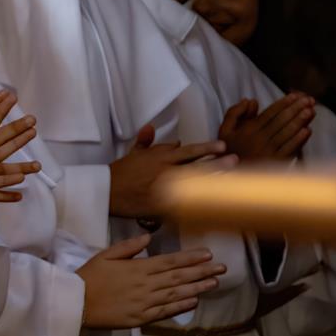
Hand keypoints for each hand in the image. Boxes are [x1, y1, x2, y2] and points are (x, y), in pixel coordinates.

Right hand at [77, 234, 225, 328]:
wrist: (76, 304)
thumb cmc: (89, 278)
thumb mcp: (104, 256)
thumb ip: (128, 247)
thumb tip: (147, 238)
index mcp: (137, 268)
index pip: (170, 261)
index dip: (190, 258)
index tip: (208, 254)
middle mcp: (146, 284)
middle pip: (178, 277)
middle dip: (201, 271)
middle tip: (222, 268)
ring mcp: (145, 302)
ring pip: (176, 294)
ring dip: (197, 287)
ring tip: (214, 283)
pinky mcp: (142, 318)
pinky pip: (166, 312)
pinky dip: (181, 307)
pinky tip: (194, 301)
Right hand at [108, 123, 228, 218]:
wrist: (104, 191)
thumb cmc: (119, 173)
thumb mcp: (132, 154)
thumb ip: (145, 142)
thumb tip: (152, 127)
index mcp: (158, 158)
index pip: (185, 151)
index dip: (204, 149)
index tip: (221, 146)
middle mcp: (164, 170)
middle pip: (192, 164)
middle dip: (213, 160)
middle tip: (232, 156)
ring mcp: (164, 188)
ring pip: (190, 182)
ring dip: (210, 179)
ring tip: (229, 177)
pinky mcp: (161, 206)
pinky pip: (181, 206)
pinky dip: (195, 207)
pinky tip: (211, 208)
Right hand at [219, 93, 315, 162]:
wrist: (229, 175)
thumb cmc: (228, 150)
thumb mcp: (224, 130)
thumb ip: (234, 113)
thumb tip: (250, 100)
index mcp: (248, 129)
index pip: (270, 113)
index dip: (283, 103)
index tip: (295, 95)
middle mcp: (260, 138)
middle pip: (281, 120)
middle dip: (296, 108)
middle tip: (309, 100)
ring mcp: (269, 151)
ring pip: (287, 133)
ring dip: (301, 121)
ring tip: (311, 111)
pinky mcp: (275, 162)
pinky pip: (290, 149)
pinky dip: (299, 140)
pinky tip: (307, 131)